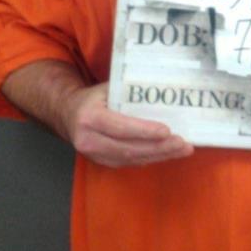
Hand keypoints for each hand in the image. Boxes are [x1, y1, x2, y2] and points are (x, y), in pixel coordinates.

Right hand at [61, 82, 193, 167]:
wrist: (67, 113)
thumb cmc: (93, 98)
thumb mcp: (106, 88)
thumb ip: (128, 91)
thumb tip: (163, 87)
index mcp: (89, 117)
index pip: (120, 127)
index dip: (144, 131)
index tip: (167, 131)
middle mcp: (89, 139)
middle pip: (128, 148)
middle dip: (159, 148)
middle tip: (183, 144)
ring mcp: (94, 154)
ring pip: (131, 159)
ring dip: (159, 156)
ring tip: (182, 149)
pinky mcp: (101, 162)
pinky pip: (129, 163)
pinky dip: (150, 158)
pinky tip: (167, 153)